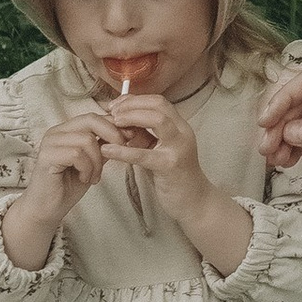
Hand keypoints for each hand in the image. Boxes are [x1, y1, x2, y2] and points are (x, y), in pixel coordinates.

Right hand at [6, 107, 122, 265]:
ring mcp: (50, 142)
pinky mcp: (46, 157)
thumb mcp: (93, 162)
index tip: (130, 138)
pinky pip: (77, 154)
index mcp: (67, 130)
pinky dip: (87, 168)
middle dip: (111, 136)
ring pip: (86, 139)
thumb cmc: (68, 186)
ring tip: (94, 176)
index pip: (94, 116)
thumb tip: (127, 132)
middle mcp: (57, 132)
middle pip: (91, 120)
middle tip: (117, 153)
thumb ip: (104, 146)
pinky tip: (84, 179)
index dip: (115, 125)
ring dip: (97, 161)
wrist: (47, 209)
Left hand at [103, 84, 209, 221]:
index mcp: (180, 127)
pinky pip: (144, 155)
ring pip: (158, 120)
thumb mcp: (159, 150)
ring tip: (112, 122)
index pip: (159, 101)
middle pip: (159, 105)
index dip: (136, 99)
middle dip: (132, 104)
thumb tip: (121, 124)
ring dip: (132, 117)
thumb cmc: (174, 177)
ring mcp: (178, 148)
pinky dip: (123, 151)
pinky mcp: (170, 166)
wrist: (194, 202)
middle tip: (112, 111)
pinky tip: (107, 150)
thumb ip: (145, 136)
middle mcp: (183, 133)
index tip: (116, 104)